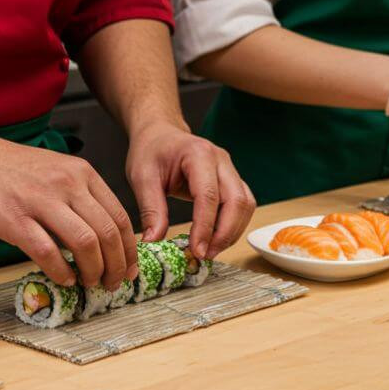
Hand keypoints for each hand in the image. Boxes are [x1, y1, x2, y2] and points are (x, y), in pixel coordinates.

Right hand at [0, 138, 136, 289]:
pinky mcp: (15, 219)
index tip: (128, 268)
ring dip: (93, 271)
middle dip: (116, 266)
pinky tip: (64, 279)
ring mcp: (41, 200)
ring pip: (85, 244)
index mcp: (82, 173)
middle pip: (107, 233)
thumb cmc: (12, 170)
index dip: (129, 250)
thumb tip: (103, 240)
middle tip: (112, 283)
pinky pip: (48, 253)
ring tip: (89, 283)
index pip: (119, 217)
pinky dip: (62, 272)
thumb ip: (81, 199)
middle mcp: (67, 184)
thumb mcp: (58, 172)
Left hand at [125, 122, 254, 259]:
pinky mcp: (232, 180)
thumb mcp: (142, 177)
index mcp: (198, 154)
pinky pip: (242, 205)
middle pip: (237, 201)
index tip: (196, 251)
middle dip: (225, 233)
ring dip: (232, 232)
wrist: (160, 133)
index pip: (209, 195)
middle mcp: (221, 160)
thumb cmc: (151, 151)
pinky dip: (233, 225)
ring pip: (246, 205)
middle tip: (205, 256)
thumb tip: (154, 242)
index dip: (205, 227)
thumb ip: (151, 209)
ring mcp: (230, 169)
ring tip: (210, 251)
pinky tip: (215, 239)